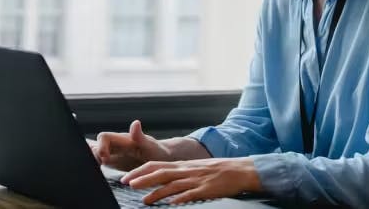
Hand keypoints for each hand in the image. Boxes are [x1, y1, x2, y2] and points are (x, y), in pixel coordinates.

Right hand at [90, 120, 170, 170]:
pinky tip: (96, 173)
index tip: (105, 158)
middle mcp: (116, 145)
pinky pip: (99, 160)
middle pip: (96, 145)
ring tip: (96, 170)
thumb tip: (135, 123)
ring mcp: (113, 153)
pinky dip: (95, 165)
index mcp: (123, 139)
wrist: (162, 159)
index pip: (104, 137)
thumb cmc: (158, 152)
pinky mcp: (113, 162)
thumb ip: (141, 137)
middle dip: (93, 155)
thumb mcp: (151, 146)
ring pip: (95, 152)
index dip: (100, 146)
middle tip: (99, 166)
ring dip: (92, 160)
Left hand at [119, 158, 262, 204]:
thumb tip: (163, 180)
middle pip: (160, 173)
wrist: (241, 170)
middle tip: (127, 184)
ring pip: (172, 185)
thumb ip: (180, 173)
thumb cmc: (219, 170)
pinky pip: (191, 194)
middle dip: (142, 179)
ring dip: (157, 192)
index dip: (140, 171)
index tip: (127, 177)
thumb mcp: (196, 167)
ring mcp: (196, 180)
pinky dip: (180, 198)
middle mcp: (187, 170)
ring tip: (144, 200)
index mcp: (183, 165)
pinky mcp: (206, 189)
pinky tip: (171, 203)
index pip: (156, 165)